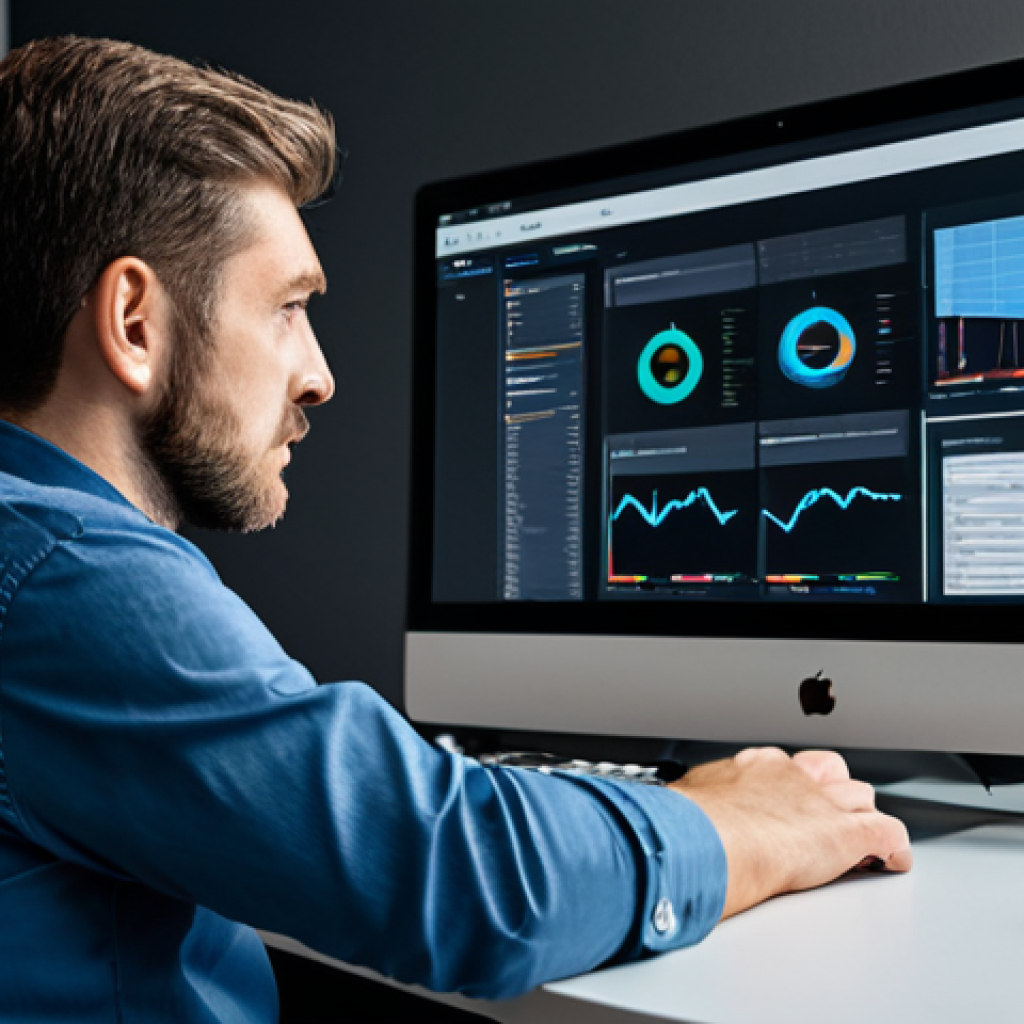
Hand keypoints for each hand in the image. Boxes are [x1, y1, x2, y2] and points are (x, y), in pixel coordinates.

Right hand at [671, 747, 911, 919]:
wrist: (704, 838)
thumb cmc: (687, 825)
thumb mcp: (689, 802)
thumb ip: (699, 805)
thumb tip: (681, 814)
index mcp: (753, 767)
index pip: (786, 768)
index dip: (794, 786)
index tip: (787, 804)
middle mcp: (791, 777)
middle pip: (831, 771)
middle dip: (834, 791)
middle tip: (826, 815)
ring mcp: (822, 802)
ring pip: (861, 797)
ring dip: (862, 816)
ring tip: (861, 841)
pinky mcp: (845, 834)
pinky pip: (887, 833)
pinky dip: (894, 847)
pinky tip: (892, 860)